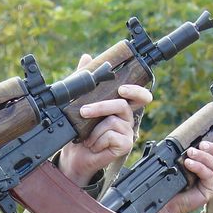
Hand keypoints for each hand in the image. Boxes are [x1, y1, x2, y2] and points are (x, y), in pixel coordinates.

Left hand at [57, 55, 152, 186]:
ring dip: (93, 129)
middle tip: (85, 111)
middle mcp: (127, 118)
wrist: (73, 155)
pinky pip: (112, 136)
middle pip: (124, 105)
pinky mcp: (125, 145)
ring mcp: (127, 132)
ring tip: (87, 137)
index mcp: (121, 107)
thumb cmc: (79, 131)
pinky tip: (94, 145)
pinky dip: (97, 140)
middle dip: (102, 107)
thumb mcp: (79, 105)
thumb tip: (87, 57)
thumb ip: (85, 82)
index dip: (136, 90)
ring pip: (113, 121)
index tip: (122, 88)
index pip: (139, 95)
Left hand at [165, 138, 212, 212]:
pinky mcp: (209, 192)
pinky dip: (199, 167)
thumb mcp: (179, 164)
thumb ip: (189, 154)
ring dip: (204, 157)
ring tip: (190, 153)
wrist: (165, 201)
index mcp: (210, 168)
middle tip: (200, 145)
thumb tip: (190, 141)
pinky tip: (188, 164)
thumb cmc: (170, 182)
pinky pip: (208, 176)